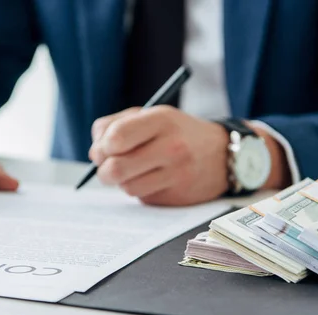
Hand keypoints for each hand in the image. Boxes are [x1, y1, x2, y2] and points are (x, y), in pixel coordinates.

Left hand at [88, 106, 229, 205]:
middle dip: (103, 171)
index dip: (101, 147)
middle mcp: (171, 147)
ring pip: (127, 187)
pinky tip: (154, 178)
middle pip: (116, 169)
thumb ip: (116, 125)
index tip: (103, 149)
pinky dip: (141, 190)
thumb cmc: (178, 132)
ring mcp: (176, 174)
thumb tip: (94, 153)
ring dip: (123, 182)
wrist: (223, 154)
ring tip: (135, 170)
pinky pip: (143, 198)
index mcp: (161, 120)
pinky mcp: (177, 197)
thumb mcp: (152, 115)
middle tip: (107, 168)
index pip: (116, 138)